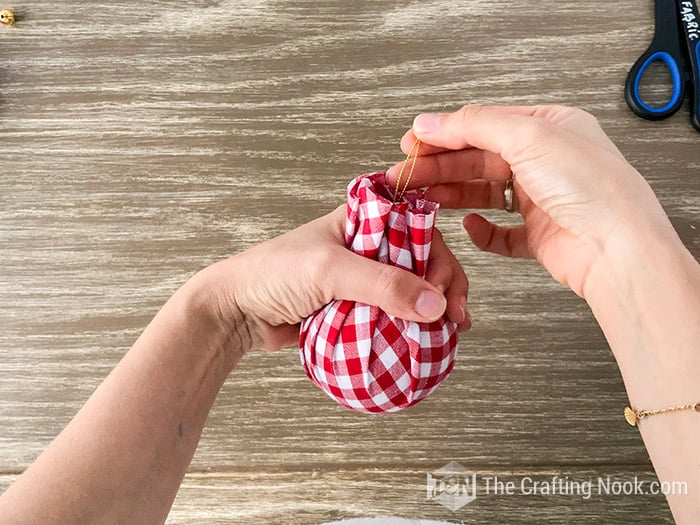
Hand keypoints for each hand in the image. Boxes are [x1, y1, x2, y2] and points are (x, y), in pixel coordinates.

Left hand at [198, 205, 469, 351]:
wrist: (235, 312)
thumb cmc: (274, 275)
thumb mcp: (330, 271)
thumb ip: (382, 284)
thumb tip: (435, 304)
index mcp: (362, 222)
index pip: (418, 229)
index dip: (440, 256)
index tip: (447, 290)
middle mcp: (367, 247)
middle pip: (421, 262)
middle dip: (444, 287)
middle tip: (456, 318)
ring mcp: (360, 280)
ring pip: (408, 291)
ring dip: (431, 311)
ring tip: (449, 335)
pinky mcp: (352, 308)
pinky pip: (389, 316)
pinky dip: (409, 328)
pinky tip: (425, 343)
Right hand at [387, 105, 676, 298]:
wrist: (618, 249)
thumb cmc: (590, 188)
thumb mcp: (527, 137)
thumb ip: (473, 125)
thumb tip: (429, 122)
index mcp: (548, 128)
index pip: (485, 124)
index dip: (445, 133)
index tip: (412, 143)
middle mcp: (545, 161)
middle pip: (479, 158)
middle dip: (441, 165)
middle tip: (406, 174)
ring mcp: (542, 200)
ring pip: (485, 193)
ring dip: (453, 193)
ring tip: (422, 197)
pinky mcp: (540, 235)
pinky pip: (501, 233)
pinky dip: (481, 230)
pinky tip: (468, 225)